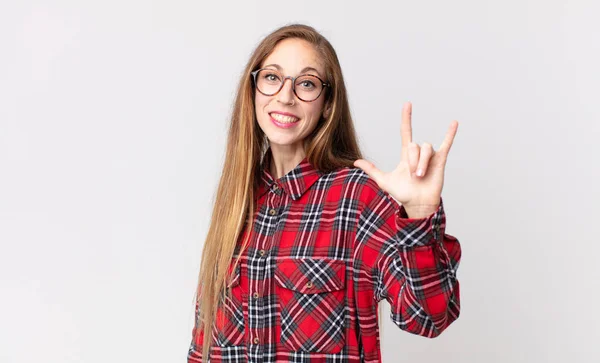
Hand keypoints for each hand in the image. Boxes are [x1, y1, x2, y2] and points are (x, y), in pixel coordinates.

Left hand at [353, 102, 457, 216]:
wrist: (417, 204)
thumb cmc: (402, 193)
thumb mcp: (384, 180)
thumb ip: (371, 170)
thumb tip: (355, 162)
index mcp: (406, 154)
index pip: (406, 131)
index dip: (406, 118)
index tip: (407, 104)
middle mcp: (419, 153)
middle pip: (414, 145)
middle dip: (412, 160)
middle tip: (412, 175)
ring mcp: (430, 156)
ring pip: (426, 148)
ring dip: (422, 162)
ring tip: (420, 176)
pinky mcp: (440, 161)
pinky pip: (446, 144)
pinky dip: (450, 134)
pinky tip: (454, 123)